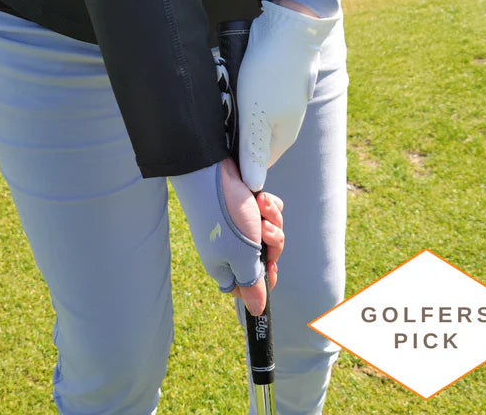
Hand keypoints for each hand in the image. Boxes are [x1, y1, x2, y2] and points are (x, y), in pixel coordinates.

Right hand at [220, 158, 283, 314]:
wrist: (213, 172)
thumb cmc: (225, 216)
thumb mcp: (242, 255)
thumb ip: (252, 283)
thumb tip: (257, 312)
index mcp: (225, 265)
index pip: (248, 287)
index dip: (262, 280)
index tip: (271, 268)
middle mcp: (233, 247)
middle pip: (265, 258)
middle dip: (272, 243)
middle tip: (262, 231)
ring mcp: (241, 225)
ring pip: (271, 233)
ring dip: (271, 221)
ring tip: (259, 207)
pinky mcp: (248, 205)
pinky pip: (270, 212)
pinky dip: (269, 205)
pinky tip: (259, 197)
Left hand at [237, 0, 338, 190]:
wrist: (289, 28)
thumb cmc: (270, 75)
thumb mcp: (256, 117)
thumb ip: (254, 152)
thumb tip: (252, 186)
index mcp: (282, 137)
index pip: (255, 163)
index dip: (235, 160)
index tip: (216, 147)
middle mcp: (284, 123)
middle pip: (251, 139)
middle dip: (232, 131)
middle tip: (219, 116)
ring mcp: (280, 103)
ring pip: (249, 117)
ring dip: (234, 110)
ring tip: (224, 95)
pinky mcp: (274, 85)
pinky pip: (252, 97)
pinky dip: (240, 92)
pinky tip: (231, 82)